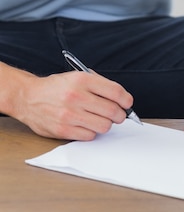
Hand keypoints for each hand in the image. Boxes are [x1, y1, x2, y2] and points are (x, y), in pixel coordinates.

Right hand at [14, 69, 133, 139]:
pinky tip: (86, 125)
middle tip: (118, 115)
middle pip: (112, 111)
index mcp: (82, 79)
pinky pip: (90, 136)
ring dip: (106, 124)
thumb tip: (122, 98)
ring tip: (100, 119)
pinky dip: (92, 132)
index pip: (115, 91)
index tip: (127, 103)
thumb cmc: (56, 87)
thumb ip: (99, 85)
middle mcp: (76, 96)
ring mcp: (69, 114)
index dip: (126, 99)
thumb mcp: (77, 76)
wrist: (28, 97)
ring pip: (104, 126)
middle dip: (120, 115)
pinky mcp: (63, 130)